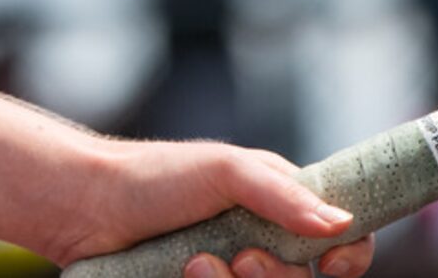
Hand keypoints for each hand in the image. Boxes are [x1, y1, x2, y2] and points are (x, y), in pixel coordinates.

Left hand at [49, 136, 373, 276]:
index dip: (347, 255)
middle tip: (242, 257)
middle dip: (278, 276)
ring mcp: (232, 270)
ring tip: (198, 263)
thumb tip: (341, 223)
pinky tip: (185, 272)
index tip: (329, 265)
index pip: (340, 233)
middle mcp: (262, 237)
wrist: (90, 209)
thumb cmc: (156, 176)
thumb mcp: (225, 170)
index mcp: (277, 200)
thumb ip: (283, 195)